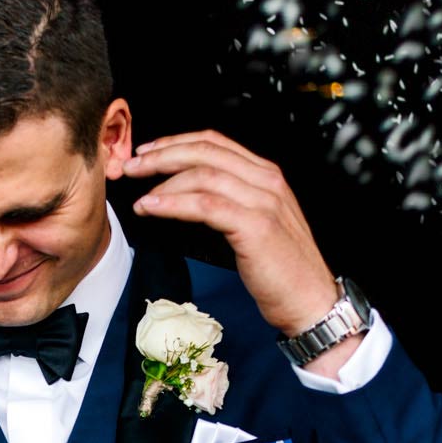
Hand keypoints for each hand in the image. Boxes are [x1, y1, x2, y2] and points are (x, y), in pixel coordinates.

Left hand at [123, 131, 343, 340]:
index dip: (176, 142)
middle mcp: (267, 180)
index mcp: (266, 175)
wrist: (309, 300)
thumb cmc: (281, 269)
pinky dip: (174, 203)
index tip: (147, 152)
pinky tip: (153, 207)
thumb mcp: (256, 223)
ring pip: (203, 175)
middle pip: (205, 152)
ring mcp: (263, 201)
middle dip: (162, 155)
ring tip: (138, 194)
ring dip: (162, 180)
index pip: (215, 143)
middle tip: (131, 166)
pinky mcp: (255, 226)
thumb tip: (188, 193)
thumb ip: (231, 201)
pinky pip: (206, 206)